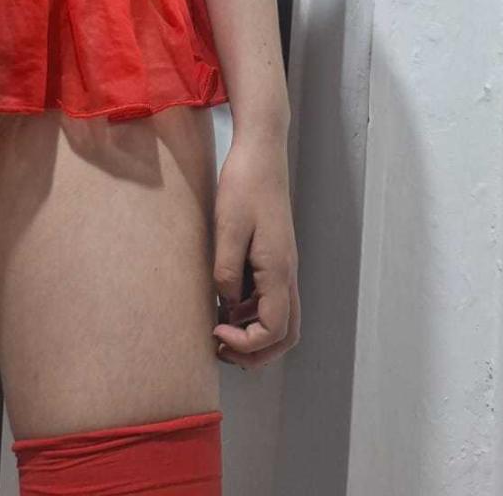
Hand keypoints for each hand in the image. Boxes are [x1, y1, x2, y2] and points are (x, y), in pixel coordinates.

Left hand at [211, 134, 300, 371]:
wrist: (261, 151)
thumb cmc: (245, 183)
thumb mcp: (228, 227)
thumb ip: (226, 271)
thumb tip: (226, 305)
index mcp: (278, 269)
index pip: (274, 330)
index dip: (246, 344)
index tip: (215, 333)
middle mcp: (287, 273)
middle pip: (286, 334)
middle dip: (256, 352)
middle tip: (221, 349)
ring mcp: (283, 265)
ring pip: (282, 319)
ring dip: (254, 334)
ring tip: (219, 330)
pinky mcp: (274, 257)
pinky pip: (270, 298)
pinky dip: (251, 312)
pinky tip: (223, 303)